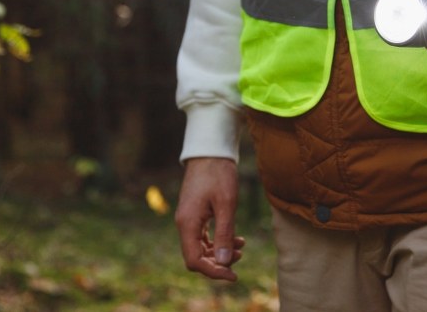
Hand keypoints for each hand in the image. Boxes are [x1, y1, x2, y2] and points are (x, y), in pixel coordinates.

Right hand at [175, 157, 244, 280]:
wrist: (210, 151)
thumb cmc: (218, 174)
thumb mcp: (226, 204)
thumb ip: (224, 234)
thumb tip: (223, 263)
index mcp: (188, 224)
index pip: (194, 260)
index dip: (213, 272)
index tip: (234, 275)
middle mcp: (184, 224)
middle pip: (197, 256)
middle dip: (219, 262)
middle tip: (241, 257)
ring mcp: (188, 219)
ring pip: (201, 247)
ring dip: (220, 252)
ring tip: (241, 247)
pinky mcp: (195, 214)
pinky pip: (204, 236)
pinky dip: (218, 241)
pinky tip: (236, 238)